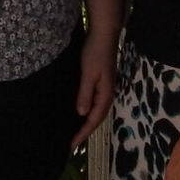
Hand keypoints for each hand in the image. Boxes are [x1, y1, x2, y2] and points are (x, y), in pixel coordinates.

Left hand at [70, 32, 117, 148]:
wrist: (104, 34)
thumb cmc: (95, 53)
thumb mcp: (88, 73)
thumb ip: (85, 93)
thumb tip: (82, 114)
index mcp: (105, 94)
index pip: (94, 119)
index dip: (83, 133)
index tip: (72, 145)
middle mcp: (107, 94)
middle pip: (97, 118)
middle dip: (85, 132)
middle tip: (72, 144)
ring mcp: (105, 88)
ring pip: (96, 111)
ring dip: (86, 123)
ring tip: (75, 132)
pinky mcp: (101, 82)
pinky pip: (94, 102)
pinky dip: (87, 111)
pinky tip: (79, 112)